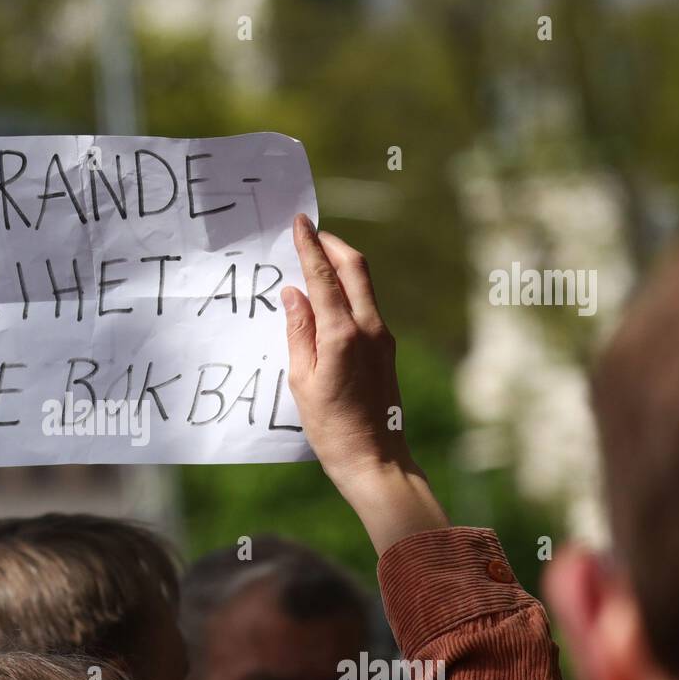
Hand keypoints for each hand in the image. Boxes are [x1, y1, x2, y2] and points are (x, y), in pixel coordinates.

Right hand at [281, 215, 446, 553]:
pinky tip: (329, 296)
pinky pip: (366, 304)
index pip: (324, 276)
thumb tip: (294, 293)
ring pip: (364, 284)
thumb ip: (298, 331)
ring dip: (341, 264)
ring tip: (317, 257)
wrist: (375, 458)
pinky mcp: (385, 348)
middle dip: (333, 243)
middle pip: (355, 267)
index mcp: (342, 335)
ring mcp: (382, 336)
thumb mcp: (302, 380)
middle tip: (311, 231)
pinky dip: (347, 289)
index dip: (309, 245)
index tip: (299, 221)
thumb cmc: (331, 427)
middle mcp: (369, 328)